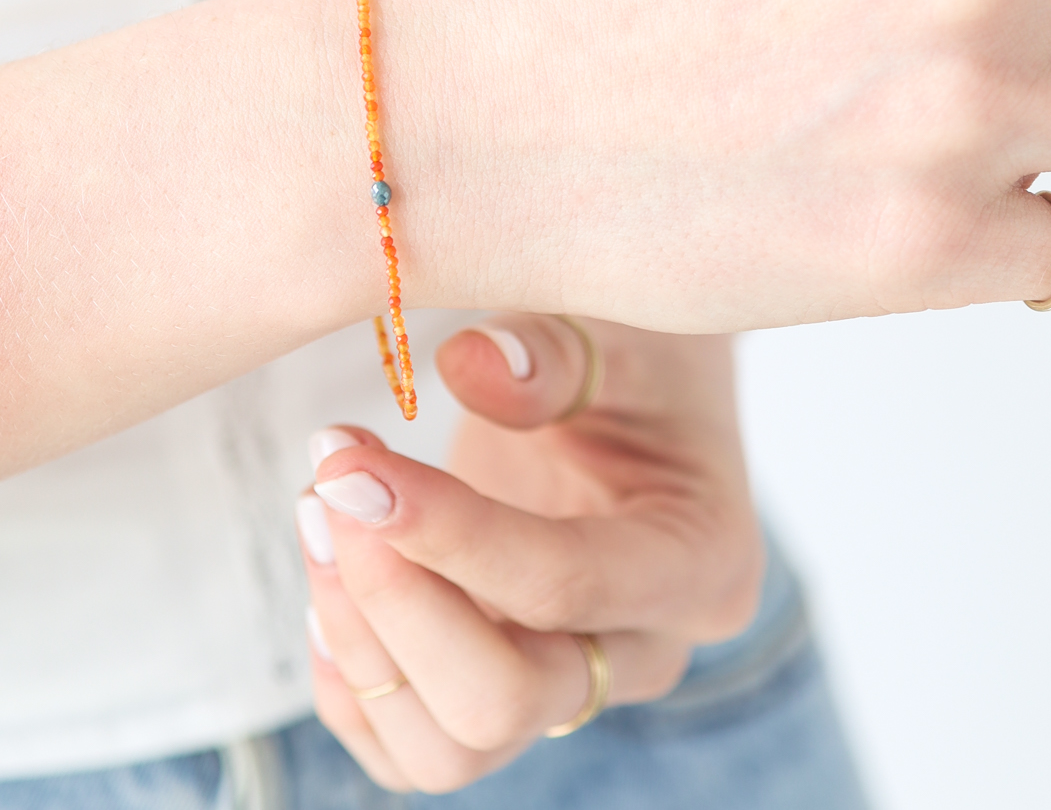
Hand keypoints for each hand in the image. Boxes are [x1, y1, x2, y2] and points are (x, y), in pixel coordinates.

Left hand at [296, 317, 760, 794]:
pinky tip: (332, 576)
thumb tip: (468, 364)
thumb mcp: (619, 332)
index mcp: (702, 560)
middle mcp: (648, 649)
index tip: (354, 469)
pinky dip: (354, 681)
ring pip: (452, 747)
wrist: (647, 393)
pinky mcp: (514, 695)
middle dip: (396, 601)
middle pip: (505, 700)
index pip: (565, 584)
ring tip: (320, 514)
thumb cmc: (641, 358)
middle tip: (331, 486)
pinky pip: (415, 747)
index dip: (449, 535)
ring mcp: (579, 685)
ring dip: (362, 642)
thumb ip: (554, 353)